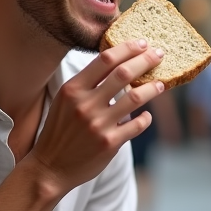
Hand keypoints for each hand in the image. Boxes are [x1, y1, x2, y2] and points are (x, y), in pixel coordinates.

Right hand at [28, 40, 162, 195]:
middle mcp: (85, 104)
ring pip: (136, 97)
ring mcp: (98, 124)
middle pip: (124, 73)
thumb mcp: (64, 101)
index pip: (105, 59)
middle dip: (146, 60)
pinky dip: (146, 117)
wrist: (50, 168)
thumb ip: (86, 84)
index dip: (127, 48)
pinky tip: (146, 115)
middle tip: (159, 55)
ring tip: (160, 84)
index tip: (142, 43)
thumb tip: (117, 64)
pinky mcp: (110, 143)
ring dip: (152, 88)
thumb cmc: (59, 131)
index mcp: (72, 89)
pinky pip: (137, 124)